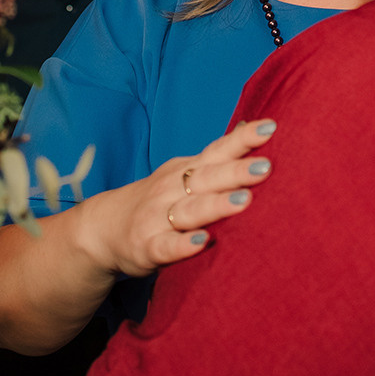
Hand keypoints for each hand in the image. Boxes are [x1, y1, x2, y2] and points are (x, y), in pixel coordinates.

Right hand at [74, 118, 277, 277]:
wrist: (104, 228)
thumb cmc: (158, 199)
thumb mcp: (183, 174)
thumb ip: (217, 159)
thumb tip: (254, 129)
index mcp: (186, 170)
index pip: (217, 150)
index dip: (242, 140)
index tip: (270, 128)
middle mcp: (171, 189)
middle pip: (207, 178)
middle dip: (236, 171)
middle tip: (266, 167)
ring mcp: (158, 218)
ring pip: (190, 210)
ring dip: (217, 205)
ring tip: (245, 200)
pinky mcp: (147, 247)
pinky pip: (166, 246)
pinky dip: (184, 245)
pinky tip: (203, 242)